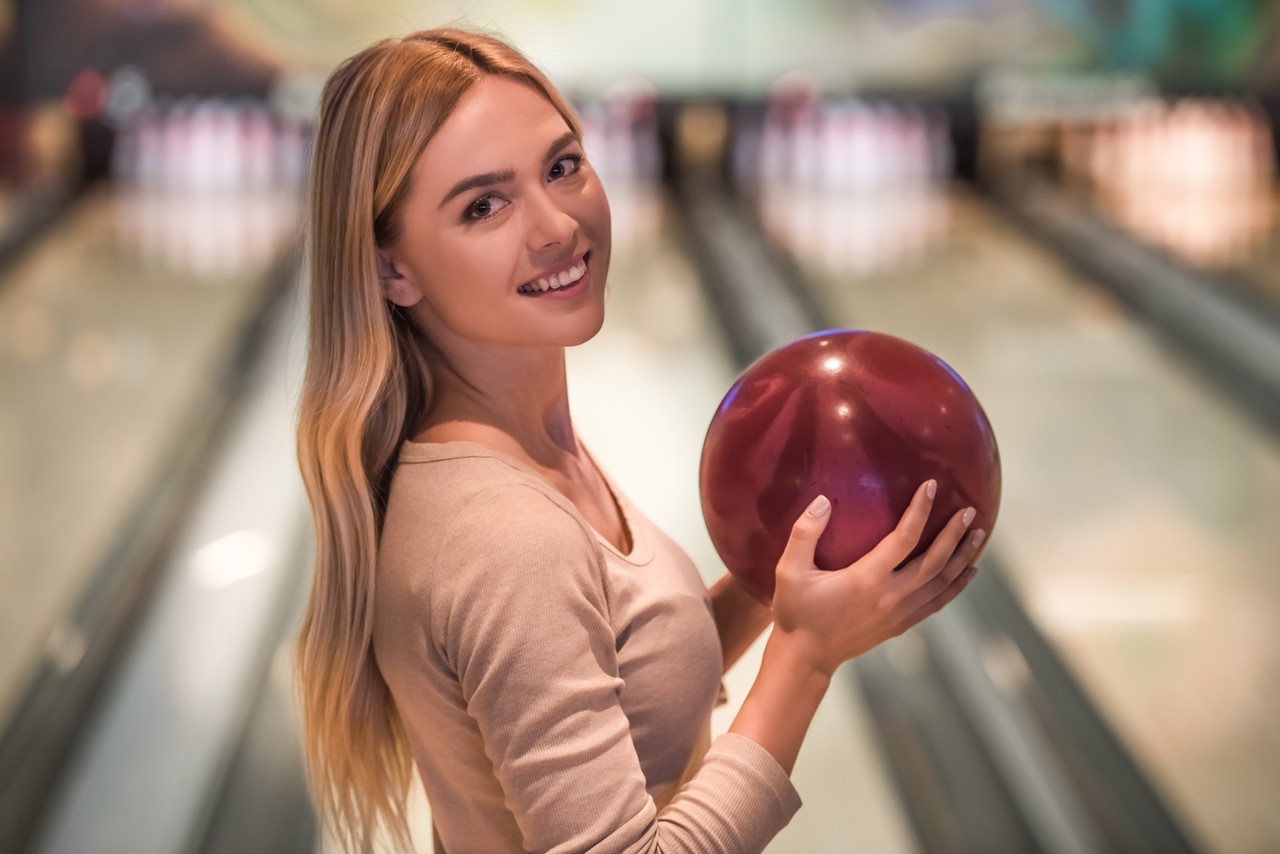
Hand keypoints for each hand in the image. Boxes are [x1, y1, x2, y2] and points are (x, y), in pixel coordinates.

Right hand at [770, 480, 984, 677]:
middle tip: (970, 509)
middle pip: (934, 561)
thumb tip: (823, 500)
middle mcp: (890, 597)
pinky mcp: (901, 625)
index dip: (920, 510)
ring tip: (979, 533)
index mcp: (866, 579)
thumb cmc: (796, 611)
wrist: (806, 657)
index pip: (904, 538)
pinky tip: (968, 570)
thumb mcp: (789, 571)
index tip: (931, 486)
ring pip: (942, 583)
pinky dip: (957, 585)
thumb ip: (804, 533)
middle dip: (955, 534)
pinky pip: (938, 602)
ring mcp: (899, 614)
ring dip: (963, 557)